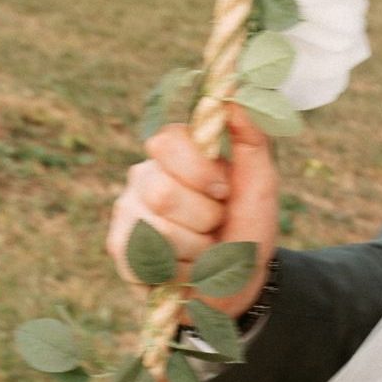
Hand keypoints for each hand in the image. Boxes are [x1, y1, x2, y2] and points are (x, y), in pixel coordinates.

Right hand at [106, 105, 279, 317]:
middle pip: (163, 194)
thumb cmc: (247, 228)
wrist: (240, 284)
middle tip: (214, 227)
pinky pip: (146, 262)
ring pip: (158, 233)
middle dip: (204, 220)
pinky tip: (184, 270)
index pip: (166, 143)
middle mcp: (142, 178)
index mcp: (173, 154)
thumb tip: (234, 97)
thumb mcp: (261, 184)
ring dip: (196, 251)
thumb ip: (251, 140)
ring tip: (202, 251)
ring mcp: (126, 214)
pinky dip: (179, 273)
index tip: (223, 191)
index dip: (200, 172)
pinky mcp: (121, 251)